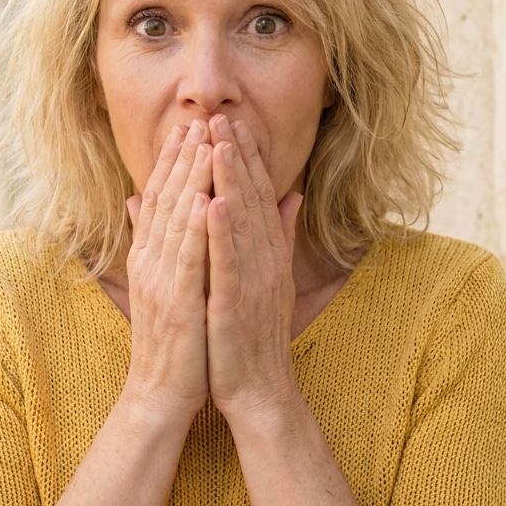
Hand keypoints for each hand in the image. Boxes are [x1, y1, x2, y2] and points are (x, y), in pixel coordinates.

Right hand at [121, 119, 213, 419]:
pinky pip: (188, 259)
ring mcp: (161, 281)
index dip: (175, 161)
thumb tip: (142, 202)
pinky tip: (206, 200)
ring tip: (205, 144)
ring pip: (177, 220)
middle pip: (167, 200)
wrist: (162, 393)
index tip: (190, 126)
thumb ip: (156, 242)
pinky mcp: (177, 302)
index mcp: (152, 256)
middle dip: (184, 157)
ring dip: (191, 179)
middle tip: (198, 118)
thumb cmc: (173, 340)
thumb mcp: (165, 284)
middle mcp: (151, 262)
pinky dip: (195, 227)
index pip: (163, 199)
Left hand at [204, 115, 303, 418]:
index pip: (258, 196)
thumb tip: (291, 193)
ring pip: (243, 222)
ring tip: (219, 143)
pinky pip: (229, 263)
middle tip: (223, 115)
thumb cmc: (254, 334)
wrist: (258, 390)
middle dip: (238, 156)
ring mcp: (254, 281)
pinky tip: (213, 203)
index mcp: (268, 253)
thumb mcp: (267, 276)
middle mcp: (265, 260)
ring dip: (231, 181)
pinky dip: (222, 233)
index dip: (247, 158)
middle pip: (253, 199)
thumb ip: (278, 234)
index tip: (233, 122)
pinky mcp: (237, 304)